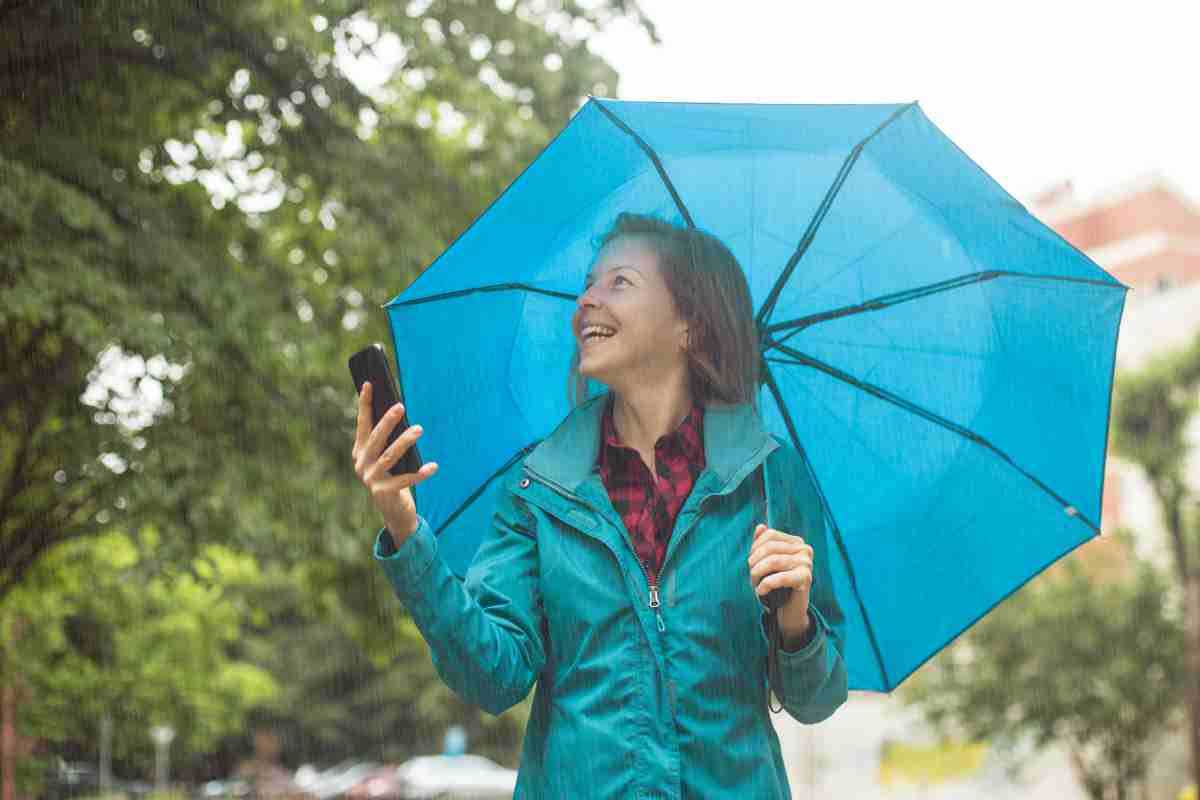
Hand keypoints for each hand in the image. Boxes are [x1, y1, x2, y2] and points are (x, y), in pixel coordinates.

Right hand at [352, 381, 438, 547]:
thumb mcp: (388, 457)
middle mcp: (361, 463)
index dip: (365, 404)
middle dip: (387, 421)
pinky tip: (433, 466)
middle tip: (401, 406)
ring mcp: (371, 479)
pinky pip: (405, 480)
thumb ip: (389, 441)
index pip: (362, 423)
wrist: (394, 512)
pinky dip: (420, 473)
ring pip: (389, 456)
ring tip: (419, 429)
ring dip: (405, 442)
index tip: (369, 384)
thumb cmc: (394, 477)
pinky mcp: (384, 493)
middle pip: (375, 438)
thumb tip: (399, 412)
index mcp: (360, 451)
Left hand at [748, 523, 812, 643]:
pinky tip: (760, 591)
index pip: (769, 535)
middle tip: (752, 577)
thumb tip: (760, 526)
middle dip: (754, 563)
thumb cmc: (777, 585)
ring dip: (758, 575)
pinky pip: (780, 577)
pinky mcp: (806, 578)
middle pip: (770, 548)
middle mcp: (804, 549)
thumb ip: (763, 545)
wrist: (789, 610)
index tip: (750, 563)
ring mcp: (807, 563)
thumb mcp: (767, 563)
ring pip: (773, 561)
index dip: (754, 548)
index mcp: (796, 542)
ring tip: (755, 584)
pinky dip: (766, 585)